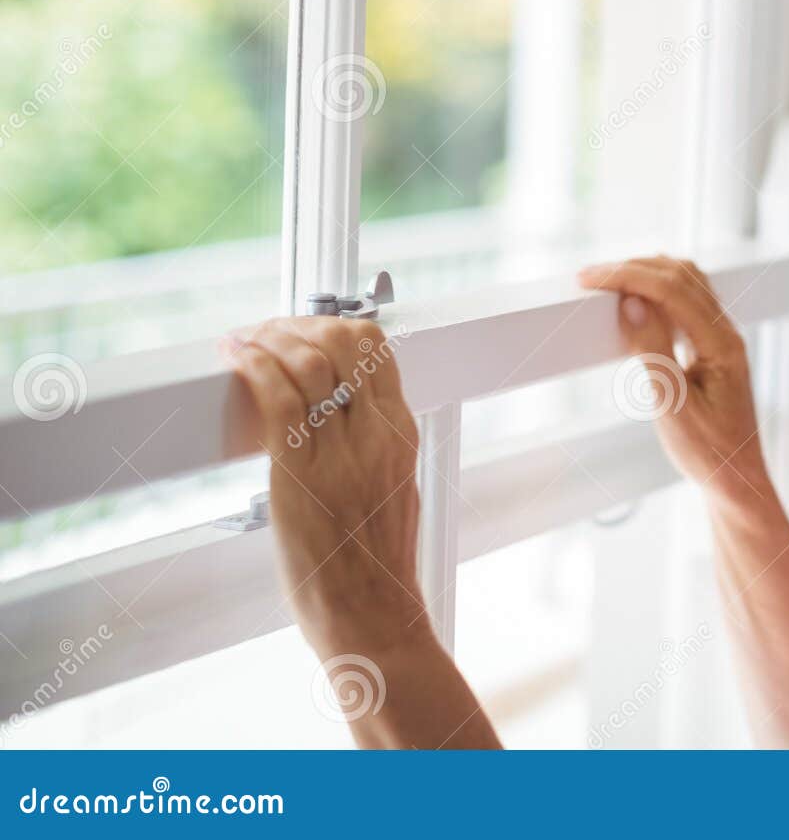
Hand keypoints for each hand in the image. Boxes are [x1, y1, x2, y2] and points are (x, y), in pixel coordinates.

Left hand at [221, 316, 429, 659]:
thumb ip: (379, 447)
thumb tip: (355, 419)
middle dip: (302, 324)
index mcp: (401, 436)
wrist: (373, 614)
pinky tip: (236, 357)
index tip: (308, 329)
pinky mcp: (300, 473)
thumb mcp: (396, 489)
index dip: (337, 326)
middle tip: (273, 331)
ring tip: (248, 341)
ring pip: (309, 362)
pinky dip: (253, 365)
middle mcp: (375, 435)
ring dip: (271, 339)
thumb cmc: (377, 566)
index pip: (378, 350)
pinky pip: (279, 398)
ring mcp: (340, 453)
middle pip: (345, 342)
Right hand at [578, 256, 768, 498]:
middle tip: (591, 277)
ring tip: (610, 283)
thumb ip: (653, 351)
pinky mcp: (715, 350)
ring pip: (689, 284)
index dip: (628, 276)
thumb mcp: (672, 407)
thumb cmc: (709, 454)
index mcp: (723, 345)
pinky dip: (661, 292)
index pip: (673, 290)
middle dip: (635, 267)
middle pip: (683, 276)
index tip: (589, 278)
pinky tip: (639, 302)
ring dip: (649, 274)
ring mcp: (724, 340)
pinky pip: (690, 303)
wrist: (736, 483)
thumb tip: (632, 304)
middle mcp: (728, 335)